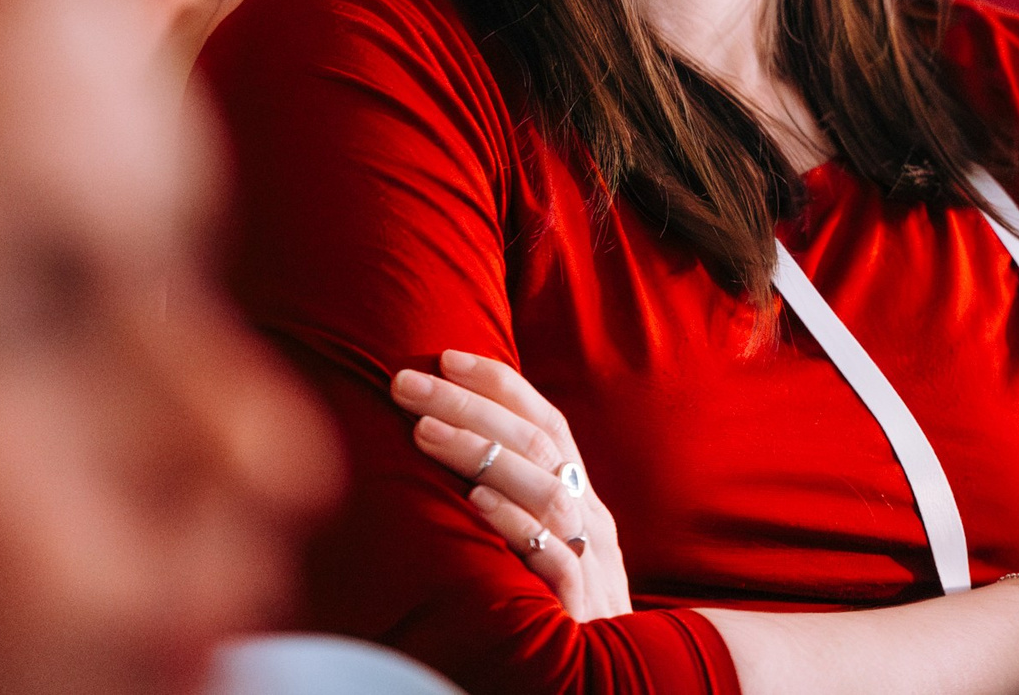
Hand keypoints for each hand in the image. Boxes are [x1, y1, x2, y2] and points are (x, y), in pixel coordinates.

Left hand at [391, 350, 631, 621]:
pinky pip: (553, 557)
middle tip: (409, 385)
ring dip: (484, 454)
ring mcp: (590, 560)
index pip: (546, 422)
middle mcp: (590, 519)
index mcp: (582, 498)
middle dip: (472, 405)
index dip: (500, 385)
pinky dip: (516, 524)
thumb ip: (518, 503)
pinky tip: (476, 503)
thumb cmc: (562, 611)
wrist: (609, 682)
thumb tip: (454, 451)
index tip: (445, 356)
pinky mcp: (580, 606)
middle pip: (538, 443)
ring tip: (424, 432)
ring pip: (546, 488)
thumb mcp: (547, 547)